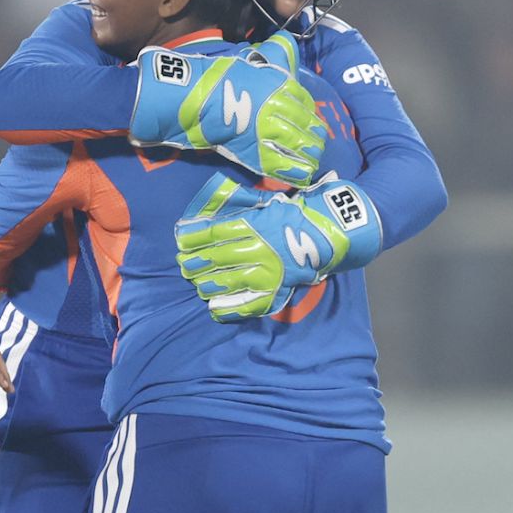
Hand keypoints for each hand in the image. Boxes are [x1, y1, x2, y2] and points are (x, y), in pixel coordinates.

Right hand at [129, 31, 325, 187]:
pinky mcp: (255, 152)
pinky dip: (293, 172)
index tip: (308, 119)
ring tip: (310, 160)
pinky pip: (281, 165)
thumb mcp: (252, 58)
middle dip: (314, 137)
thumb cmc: (219, 76)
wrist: (193, 97)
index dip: (309, 112)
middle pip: (308, 126)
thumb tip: (288, 40)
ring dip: (308, 154)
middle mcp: (280, 108)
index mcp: (281, 85)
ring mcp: (268, 132)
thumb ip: (275, 51)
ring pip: (300, 147)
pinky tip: (301, 174)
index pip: (306, 102)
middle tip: (316, 144)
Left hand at [175, 172, 382, 321]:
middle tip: (183, 265)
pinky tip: (214, 309)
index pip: (215, 232)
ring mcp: (268, 271)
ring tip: (197, 283)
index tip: (180, 241)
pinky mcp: (277, 289)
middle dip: (196, 262)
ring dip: (208, 283)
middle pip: (218, 256)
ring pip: (230, 280)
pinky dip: (230, 307)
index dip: (194, 237)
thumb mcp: (267, 204)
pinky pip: (250, 302)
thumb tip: (211, 207)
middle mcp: (259, 248)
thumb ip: (242, 208)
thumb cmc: (295, 214)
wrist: (331, 233)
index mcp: (255, 224)